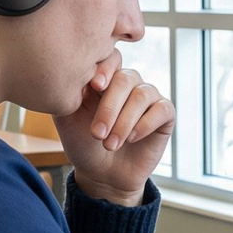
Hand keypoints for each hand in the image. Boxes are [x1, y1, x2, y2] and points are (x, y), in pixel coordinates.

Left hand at [54, 53, 173, 204]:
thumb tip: (74, 74)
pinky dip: (144, 124)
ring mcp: (148, 97)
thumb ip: (68, 94)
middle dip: (110, 108)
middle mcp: (128, 83)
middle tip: (96, 134)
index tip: (95, 86)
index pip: (111, 57)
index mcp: (105, 78)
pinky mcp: (164, 114)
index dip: (105, 68)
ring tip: (110, 144)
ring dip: (124, 122)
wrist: (101, 174)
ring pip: (142, 95)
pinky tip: (131, 139)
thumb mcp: (67, 118)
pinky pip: (161, 109)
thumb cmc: (83, 143)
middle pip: (125, 78)